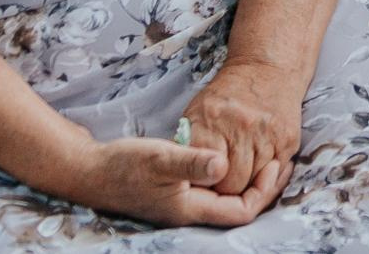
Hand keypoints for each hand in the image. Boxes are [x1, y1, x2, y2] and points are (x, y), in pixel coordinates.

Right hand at [46, 135, 275, 230]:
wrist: (88, 170)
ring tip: (265, 156)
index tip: (276, 164)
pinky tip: (232, 156)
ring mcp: (180, 204)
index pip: (242, 212)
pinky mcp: (174, 193)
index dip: (264, 191)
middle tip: (280, 159)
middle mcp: (188, 212)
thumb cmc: (124, 164)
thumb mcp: (161, 158)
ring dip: (247, 181)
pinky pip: (211, 190)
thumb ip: (193, 162)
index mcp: (190, 209)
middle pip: (237, 209)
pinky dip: (228, 176)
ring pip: (225, 199)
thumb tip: (223, 166)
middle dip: (262, 187)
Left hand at [179, 60, 303, 202]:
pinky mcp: (289, 138)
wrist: (267, 67)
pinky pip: (276, 173)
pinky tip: (259, 165)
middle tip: (223, 182)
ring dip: (248, 182)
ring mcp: (268, 134)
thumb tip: (181, 180)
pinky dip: (267, 174)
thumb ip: (189, 147)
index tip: (204, 184)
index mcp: (210, 123)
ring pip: (256, 182)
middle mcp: (241, 128)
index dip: (204, 185)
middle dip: (227, 189)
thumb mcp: (197, 113)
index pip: (206, 176)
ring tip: (241, 172)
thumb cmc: (226, 96)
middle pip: (233, 185)